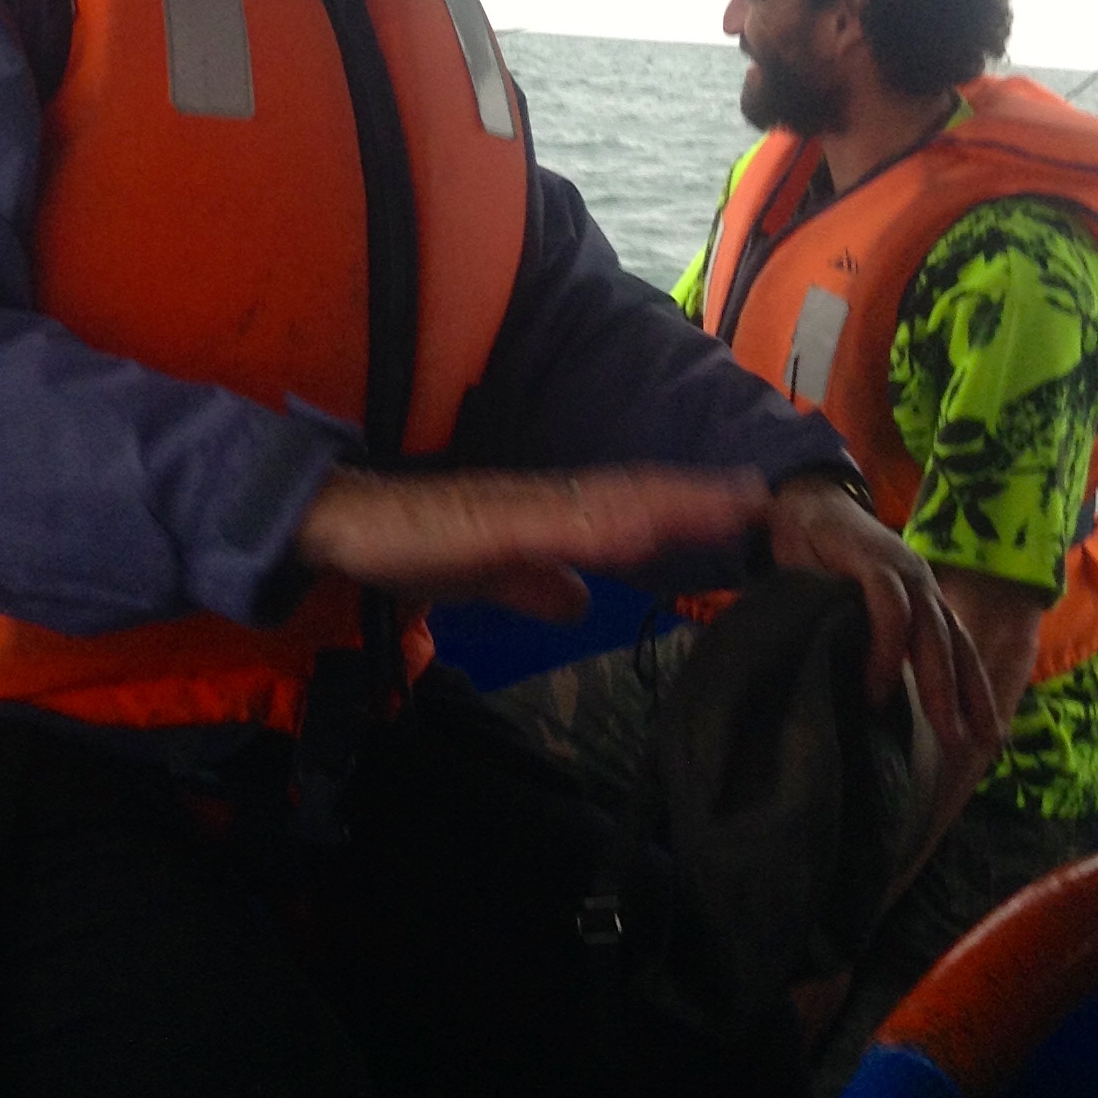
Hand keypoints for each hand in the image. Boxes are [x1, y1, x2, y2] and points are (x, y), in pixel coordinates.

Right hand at [295, 463, 769, 620]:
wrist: (335, 521)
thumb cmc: (405, 540)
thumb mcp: (481, 574)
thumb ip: (530, 585)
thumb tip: (580, 602)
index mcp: (543, 515)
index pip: (626, 508)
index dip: (684, 505)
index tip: (742, 507)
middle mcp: (540, 502)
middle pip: (632, 497)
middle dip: (696, 496)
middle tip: (762, 495)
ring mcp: (517, 508)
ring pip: (607, 504)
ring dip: (669, 501)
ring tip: (725, 501)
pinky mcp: (487, 522)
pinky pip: (557, 524)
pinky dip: (604, 521)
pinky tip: (642, 523)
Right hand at [766, 472, 1001, 760]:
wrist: (799, 502)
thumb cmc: (824, 560)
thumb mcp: (855, 606)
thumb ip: (873, 638)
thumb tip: (881, 698)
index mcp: (923, 597)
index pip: (959, 649)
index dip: (976, 692)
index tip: (989, 738)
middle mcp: (922, 584)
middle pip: (954, 646)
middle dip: (967, 699)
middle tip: (972, 746)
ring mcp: (901, 570)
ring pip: (932, 632)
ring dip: (939, 683)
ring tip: (941, 728)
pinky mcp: (873, 561)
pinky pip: (891, 611)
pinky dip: (888, 651)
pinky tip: (878, 686)